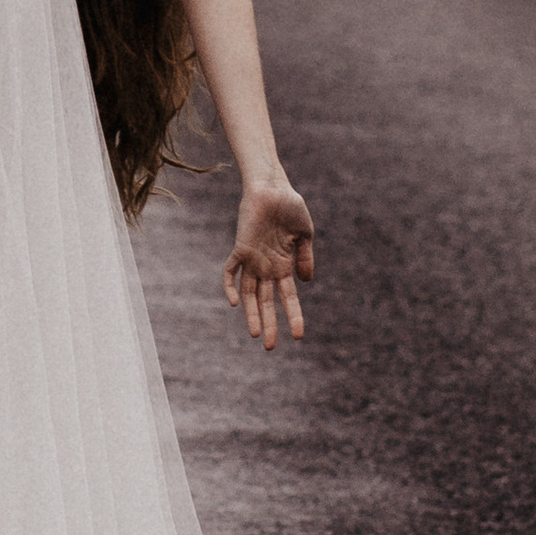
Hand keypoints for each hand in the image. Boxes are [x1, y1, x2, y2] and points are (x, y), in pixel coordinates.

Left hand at [223, 184, 314, 350]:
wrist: (273, 186)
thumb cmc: (290, 206)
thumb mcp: (304, 234)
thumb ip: (305, 258)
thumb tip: (305, 282)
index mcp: (283, 265)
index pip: (287, 297)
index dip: (293, 316)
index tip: (299, 336)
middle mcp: (266, 266)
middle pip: (265, 301)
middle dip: (269, 324)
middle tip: (270, 348)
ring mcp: (252, 258)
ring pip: (248, 293)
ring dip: (251, 314)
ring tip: (256, 335)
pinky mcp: (240, 248)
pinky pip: (231, 270)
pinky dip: (230, 285)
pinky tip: (233, 302)